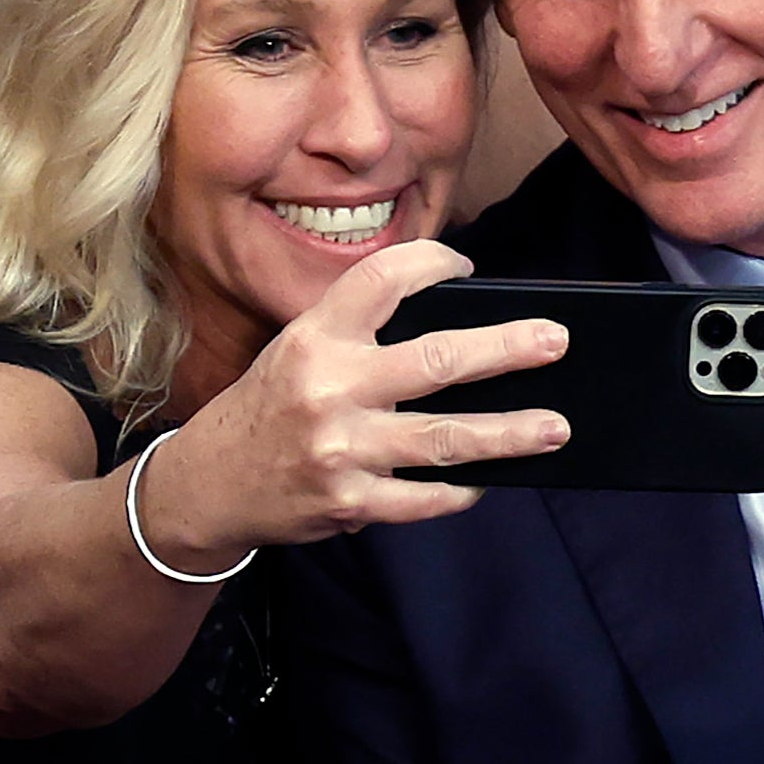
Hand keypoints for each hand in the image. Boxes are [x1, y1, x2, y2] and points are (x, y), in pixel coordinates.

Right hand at [135, 239, 568, 565]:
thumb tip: (458, 325)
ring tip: (554, 427)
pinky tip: (489, 479)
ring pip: (444, 439)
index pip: (383, 277)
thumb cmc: (270, 406)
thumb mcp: (299, 349)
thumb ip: (362, 334)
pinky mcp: (348, 501)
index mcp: (317, 334)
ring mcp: (341, 448)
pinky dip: (461, 489)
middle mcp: (329, 386)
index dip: (433, 262)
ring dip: (508, 433)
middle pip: (435, 361)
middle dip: (505, 351)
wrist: (208, 483)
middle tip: (555, 341)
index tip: (467, 266)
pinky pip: (424, 497)